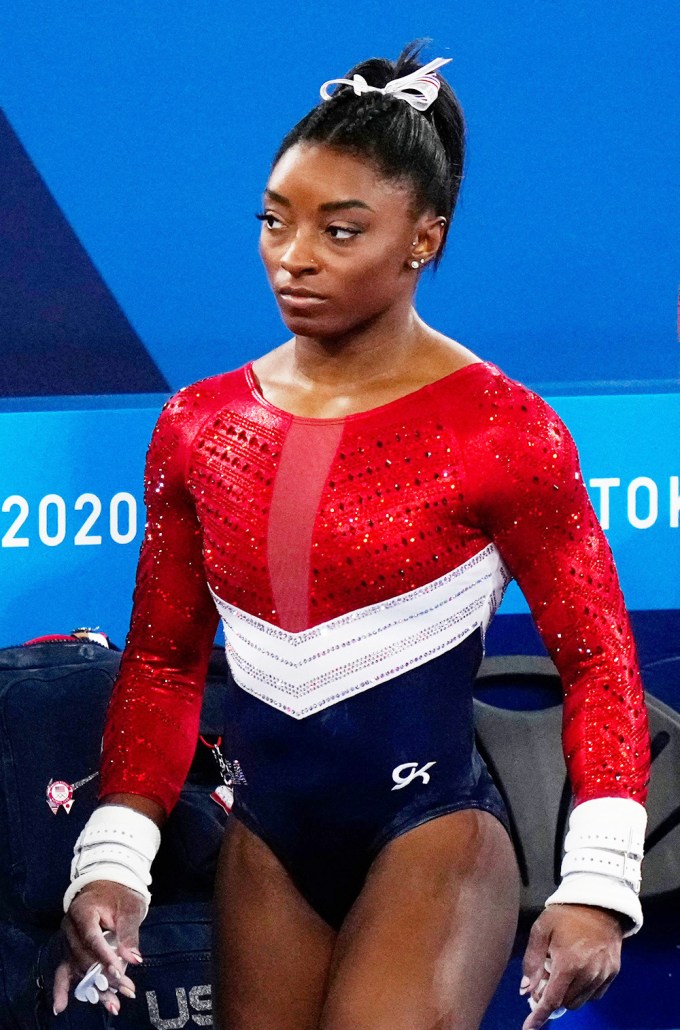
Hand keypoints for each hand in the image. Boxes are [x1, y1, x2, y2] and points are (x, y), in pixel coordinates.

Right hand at [53, 881, 145, 1015]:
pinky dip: (62, 989)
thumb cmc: (120, 894)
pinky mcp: (68, 950)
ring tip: (111, 1005)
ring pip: (77, 968)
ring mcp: (66, 940)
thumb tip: (133, 959)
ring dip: (94, 988)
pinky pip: (63, 970)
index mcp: (82, 911)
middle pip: (84, 957)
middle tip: (125, 991)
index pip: (91, 938)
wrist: (107, 884)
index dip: (104, 957)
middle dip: (104, 976)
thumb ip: (129, 932)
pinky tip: (60, 1007)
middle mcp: (69, 927)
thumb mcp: (129, 907)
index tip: (119, 973)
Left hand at [520, 904, 623, 1028]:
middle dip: (552, 997)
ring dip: (567, 994)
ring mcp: (603, 975)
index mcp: (568, 964)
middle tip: (545, 978)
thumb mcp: (541, 930)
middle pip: (565, 1003)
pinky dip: (582, 990)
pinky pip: (594, 994)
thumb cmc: (567, 914)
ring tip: (562, 969)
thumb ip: (532, 961)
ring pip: (580, 1001)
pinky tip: (577, 971)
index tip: (529, 1028)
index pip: (551, 1000)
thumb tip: (526, 988)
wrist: (599, 902)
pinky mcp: (612, 973)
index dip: (539, 1016)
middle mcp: (588, 974)